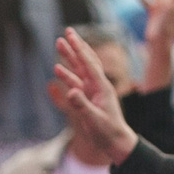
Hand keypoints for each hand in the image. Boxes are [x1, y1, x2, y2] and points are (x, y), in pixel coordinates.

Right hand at [50, 28, 138, 165]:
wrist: (116, 143)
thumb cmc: (108, 133)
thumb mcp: (94, 120)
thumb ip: (82, 105)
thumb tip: (71, 91)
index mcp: (102, 88)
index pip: (89, 64)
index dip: (79, 49)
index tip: (70, 36)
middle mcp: (98, 86)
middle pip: (85, 61)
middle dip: (75, 46)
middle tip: (67, 31)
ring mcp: (93, 91)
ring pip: (79, 69)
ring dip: (69, 57)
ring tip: (58, 44)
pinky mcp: (88, 98)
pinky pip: (76, 83)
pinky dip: (67, 75)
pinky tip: (57, 69)